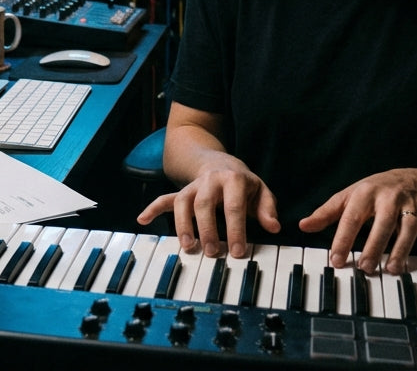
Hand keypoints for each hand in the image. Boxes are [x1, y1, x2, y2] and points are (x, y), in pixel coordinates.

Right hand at [136, 164, 280, 258]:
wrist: (221, 163)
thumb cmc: (243, 183)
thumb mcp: (261, 191)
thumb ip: (268, 209)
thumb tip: (274, 226)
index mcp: (233, 180)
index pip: (234, 206)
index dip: (236, 230)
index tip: (238, 252)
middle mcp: (210, 181)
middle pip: (204, 204)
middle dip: (207, 229)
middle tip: (213, 253)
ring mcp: (193, 186)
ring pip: (182, 203)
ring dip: (183, 225)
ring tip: (188, 247)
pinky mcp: (181, 192)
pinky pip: (164, 198)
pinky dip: (152, 208)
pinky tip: (142, 219)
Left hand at [298, 169, 416, 273]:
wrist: (407, 178)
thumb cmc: (371, 192)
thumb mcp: (347, 197)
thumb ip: (326, 213)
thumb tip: (302, 226)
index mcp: (365, 193)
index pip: (351, 217)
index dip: (343, 238)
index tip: (336, 260)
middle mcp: (388, 198)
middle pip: (381, 224)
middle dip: (374, 246)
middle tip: (366, 268)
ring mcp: (409, 206)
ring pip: (408, 228)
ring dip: (402, 249)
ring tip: (394, 269)